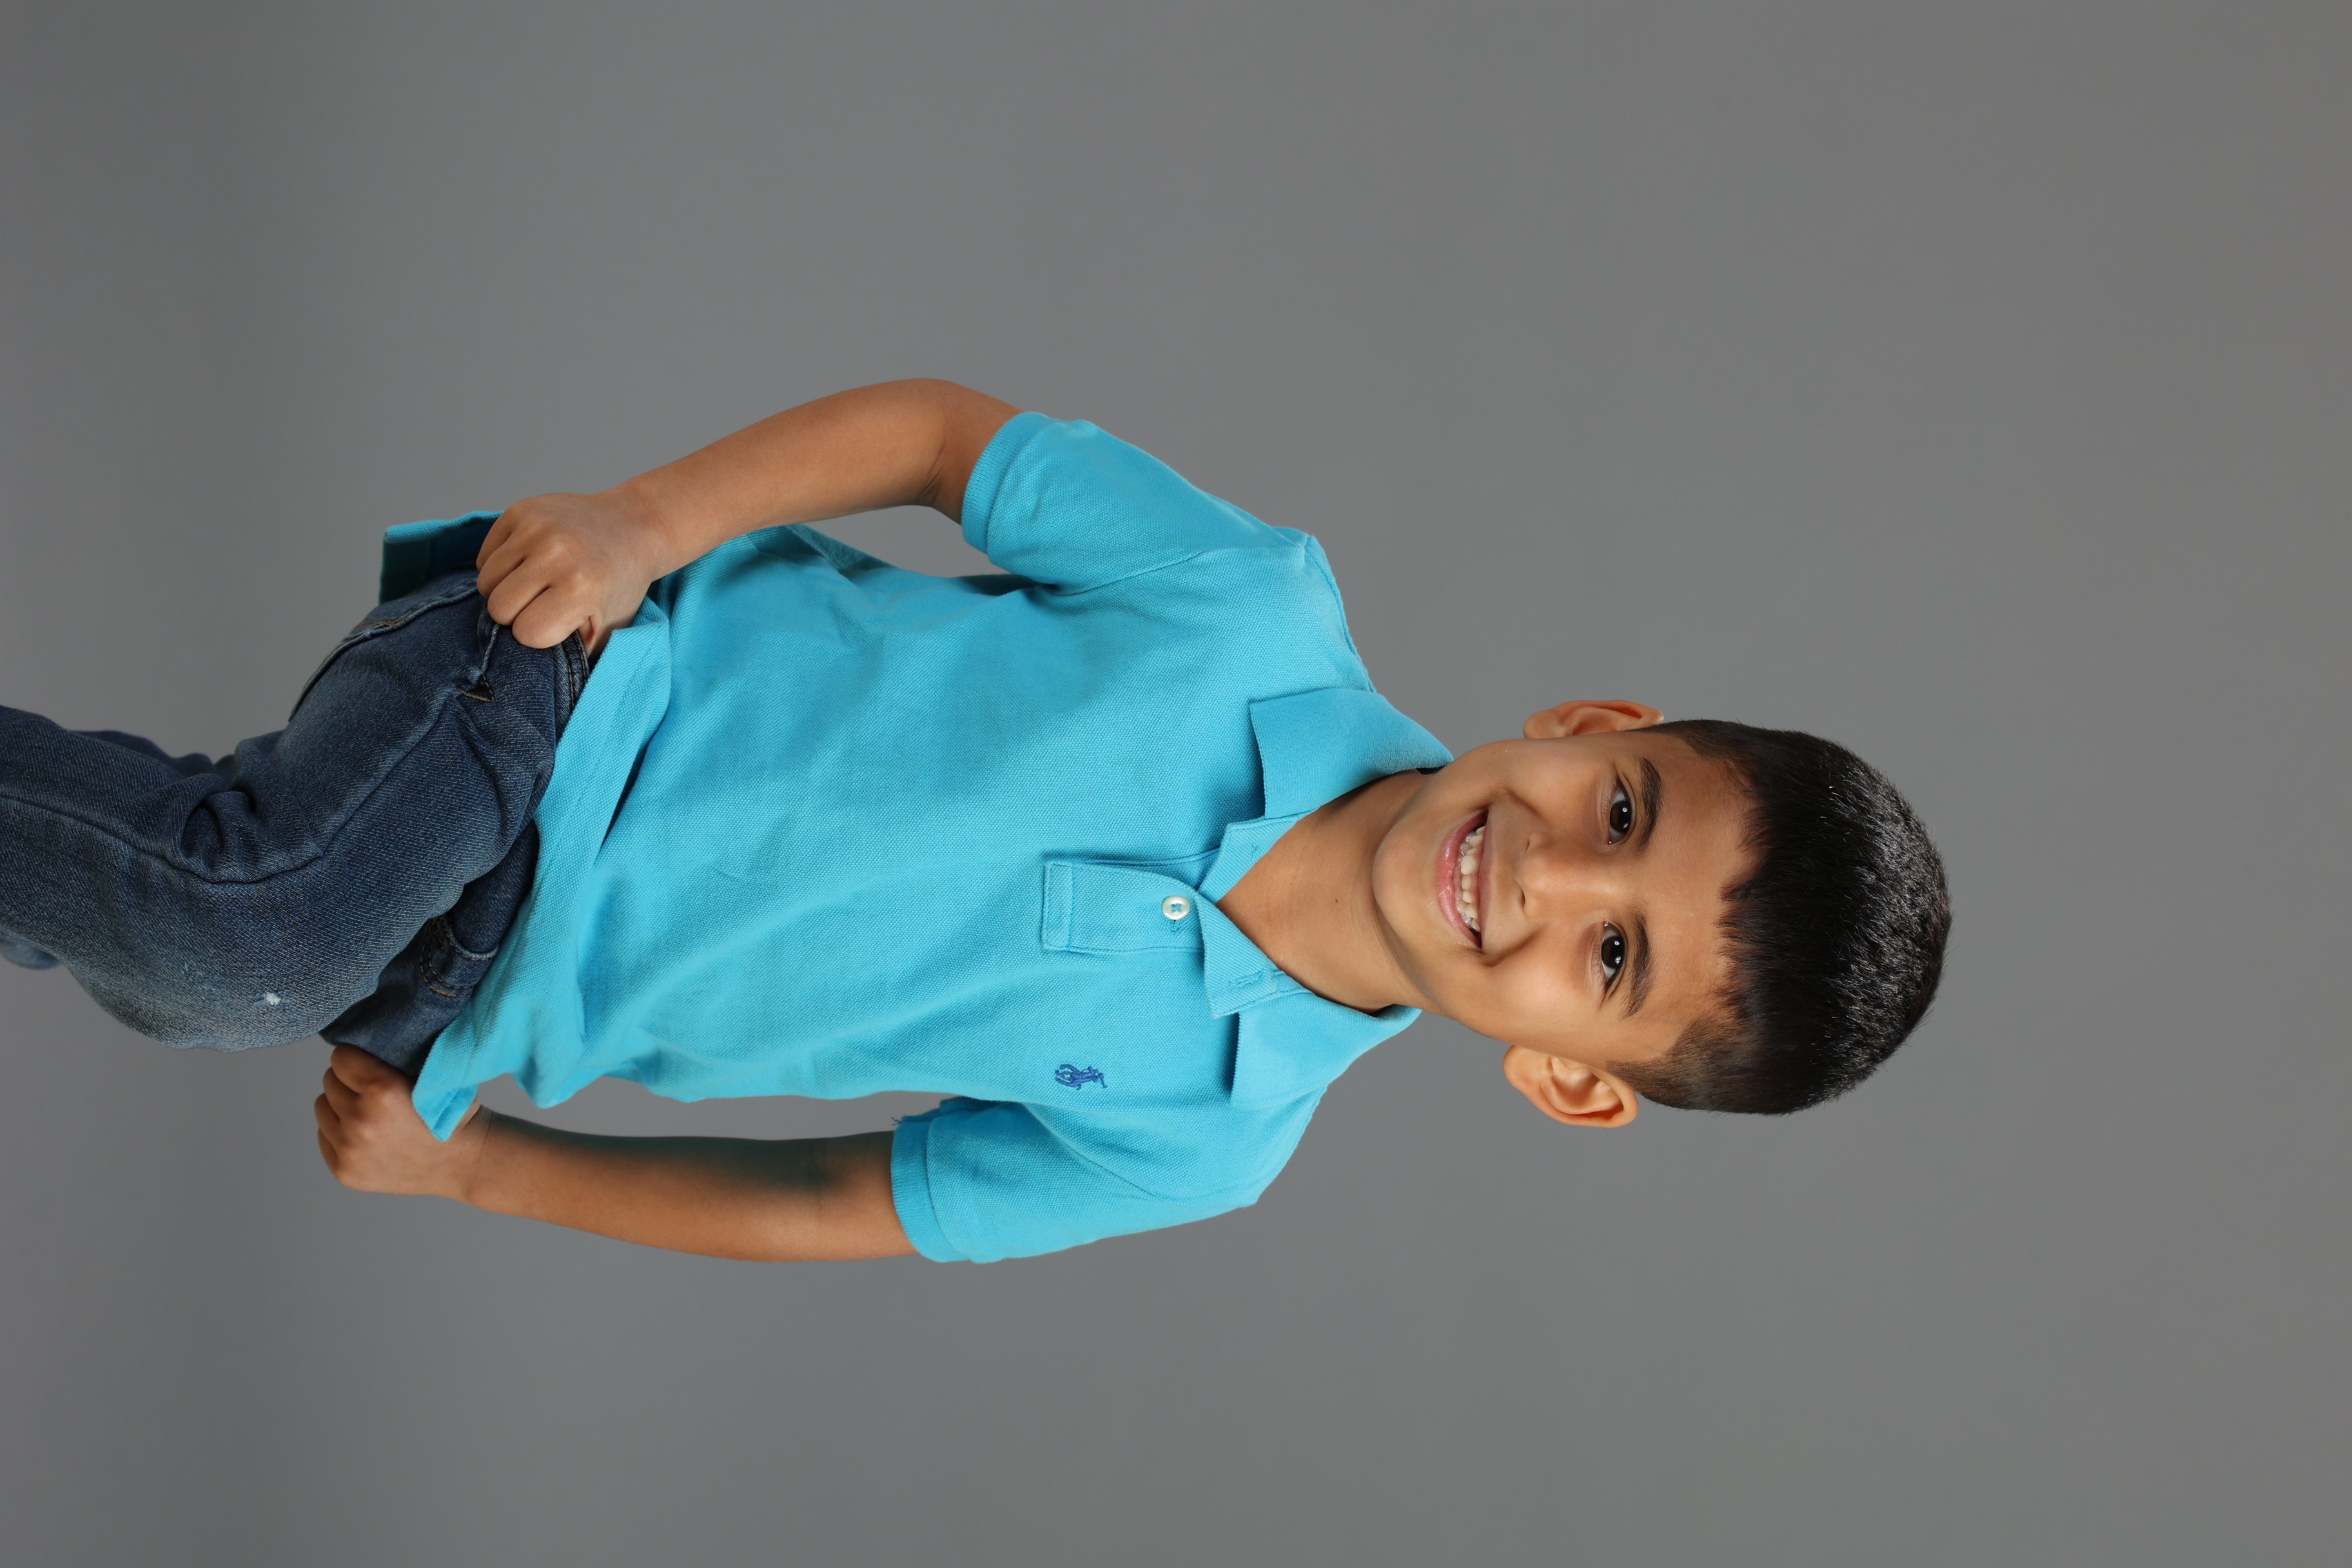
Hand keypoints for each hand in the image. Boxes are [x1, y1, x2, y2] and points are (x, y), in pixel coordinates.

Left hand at [314, 1044, 488, 1199]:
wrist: (463, 1162)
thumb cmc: (452, 1114)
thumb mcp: (432, 1073)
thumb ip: (395, 1057)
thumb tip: (364, 1038)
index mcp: (382, 1091)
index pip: (340, 1057)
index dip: (357, 1057)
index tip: (370, 1064)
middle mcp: (360, 1121)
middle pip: (329, 1081)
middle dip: (349, 1081)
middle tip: (374, 1091)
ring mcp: (349, 1150)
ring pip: (322, 1108)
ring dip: (341, 1106)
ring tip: (370, 1113)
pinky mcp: (344, 1171)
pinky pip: (323, 1136)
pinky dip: (340, 1132)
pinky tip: (368, 1135)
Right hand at [473, 487, 678, 657]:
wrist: (632, 526)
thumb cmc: (618, 583)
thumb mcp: (608, 628)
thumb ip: (574, 653)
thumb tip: (532, 674)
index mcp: (581, 588)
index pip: (525, 632)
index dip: (537, 634)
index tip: (556, 623)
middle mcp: (557, 554)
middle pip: (498, 607)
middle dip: (516, 614)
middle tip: (541, 604)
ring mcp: (536, 527)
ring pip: (485, 581)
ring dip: (504, 590)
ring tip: (534, 584)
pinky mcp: (521, 510)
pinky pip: (485, 555)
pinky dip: (499, 565)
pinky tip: (528, 563)